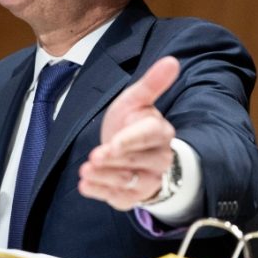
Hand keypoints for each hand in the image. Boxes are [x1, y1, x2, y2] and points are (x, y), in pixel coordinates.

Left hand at [78, 56, 178, 209]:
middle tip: (94, 157)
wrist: (133, 152)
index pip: (148, 137)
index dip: (131, 141)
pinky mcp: (133, 196)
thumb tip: (172, 60)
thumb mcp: (137, 100)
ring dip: (105, 177)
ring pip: (128, 181)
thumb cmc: (133, 122)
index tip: (113, 143)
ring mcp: (148, 180)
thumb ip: (152, 83)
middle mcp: (159, 158)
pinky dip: (101, 192)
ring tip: (85, 171)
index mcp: (160, 132)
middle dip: (115, 160)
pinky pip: (119, 197)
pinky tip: (85, 186)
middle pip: (138, 161)